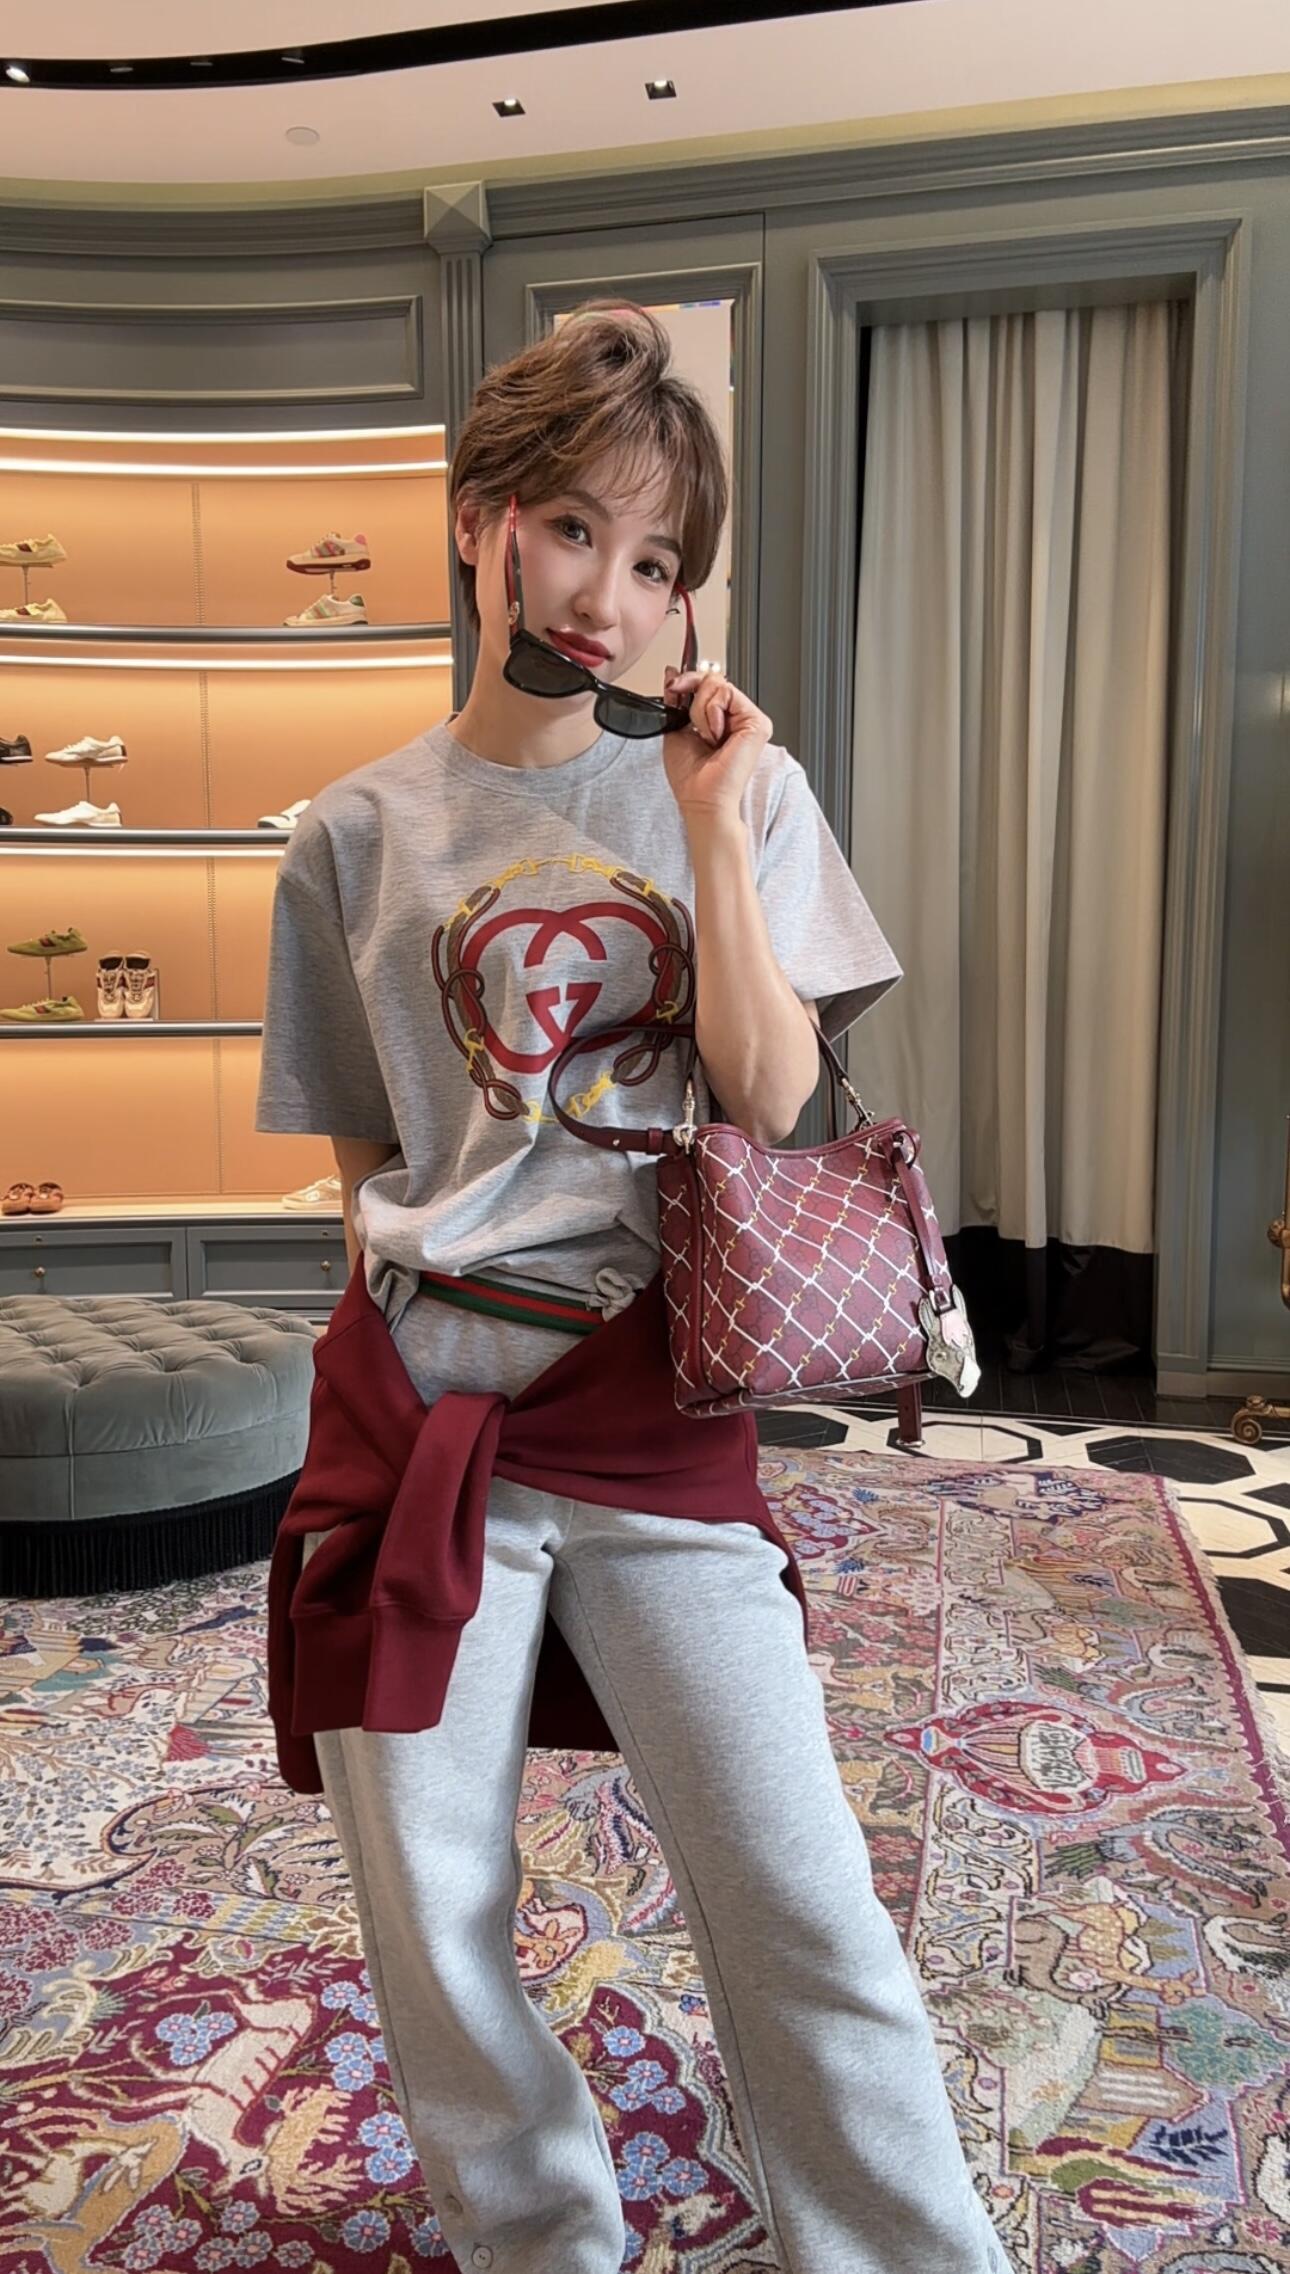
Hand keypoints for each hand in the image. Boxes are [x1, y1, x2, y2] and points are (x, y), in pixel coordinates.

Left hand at [661, 659, 771, 820]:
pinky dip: (711, 715)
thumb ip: (677, 700)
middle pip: (713, 679)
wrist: (700, 798)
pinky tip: (716, 737)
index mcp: (722, 719)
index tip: (673, 686)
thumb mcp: (676, 728)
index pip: (710, 684)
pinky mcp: (757, 723)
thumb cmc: (691, 776)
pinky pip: (727, 695)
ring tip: (707, 738)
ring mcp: (751, 719)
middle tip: (691, 724)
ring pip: (718, 685)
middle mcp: (739, 718)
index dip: (689, 680)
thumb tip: (673, 673)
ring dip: (700, 712)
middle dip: (693, 696)